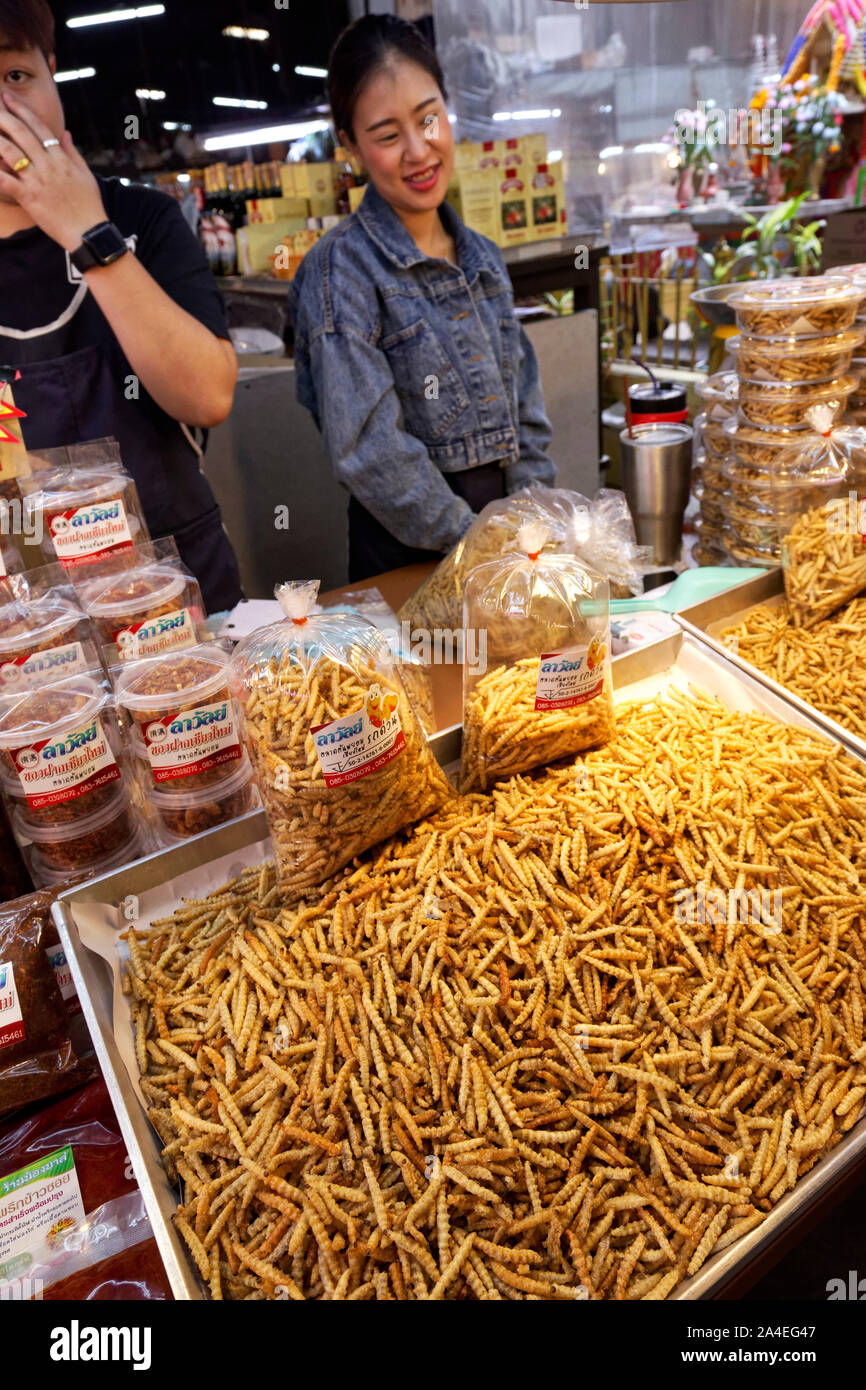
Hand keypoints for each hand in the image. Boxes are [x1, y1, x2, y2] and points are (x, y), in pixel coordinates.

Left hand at [0, 92, 107, 252]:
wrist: (89, 233)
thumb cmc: (89, 206)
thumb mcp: (85, 175)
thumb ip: (72, 152)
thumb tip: (65, 133)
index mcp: (61, 159)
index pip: (39, 128)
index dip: (22, 110)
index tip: (9, 98)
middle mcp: (48, 166)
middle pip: (21, 134)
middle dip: (4, 117)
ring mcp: (37, 181)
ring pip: (10, 153)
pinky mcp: (29, 198)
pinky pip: (5, 181)